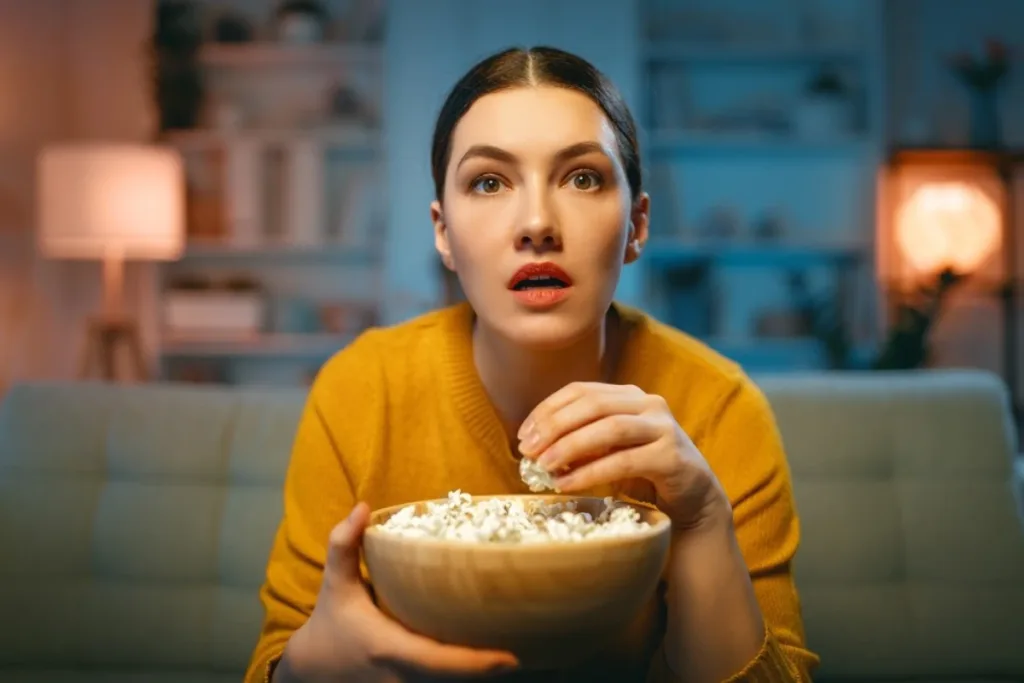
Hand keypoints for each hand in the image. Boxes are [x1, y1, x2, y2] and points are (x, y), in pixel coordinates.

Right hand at [276, 503, 518, 682]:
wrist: (307, 672)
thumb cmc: (329, 624)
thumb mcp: (335, 584)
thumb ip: (345, 545)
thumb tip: (362, 506)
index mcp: (389, 648)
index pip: (440, 662)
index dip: (476, 664)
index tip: (511, 658)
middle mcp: (401, 677)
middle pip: (455, 682)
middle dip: (488, 671)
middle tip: (523, 650)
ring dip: (477, 678)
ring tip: (511, 658)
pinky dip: (461, 680)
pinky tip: (485, 668)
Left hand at [517, 382, 728, 530]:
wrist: (692, 499)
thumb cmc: (643, 473)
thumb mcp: (608, 450)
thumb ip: (581, 441)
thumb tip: (535, 447)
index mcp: (629, 395)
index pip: (581, 390)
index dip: (548, 409)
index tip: (524, 434)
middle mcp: (648, 403)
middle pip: (593, 404)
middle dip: (555, 425)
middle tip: (528, 450)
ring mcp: (663, 427)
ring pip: (610, 428)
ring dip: (571, 446)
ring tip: (544, 467)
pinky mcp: (672, 456)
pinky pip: (625, 460)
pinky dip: (591, 472)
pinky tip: (567, 484)